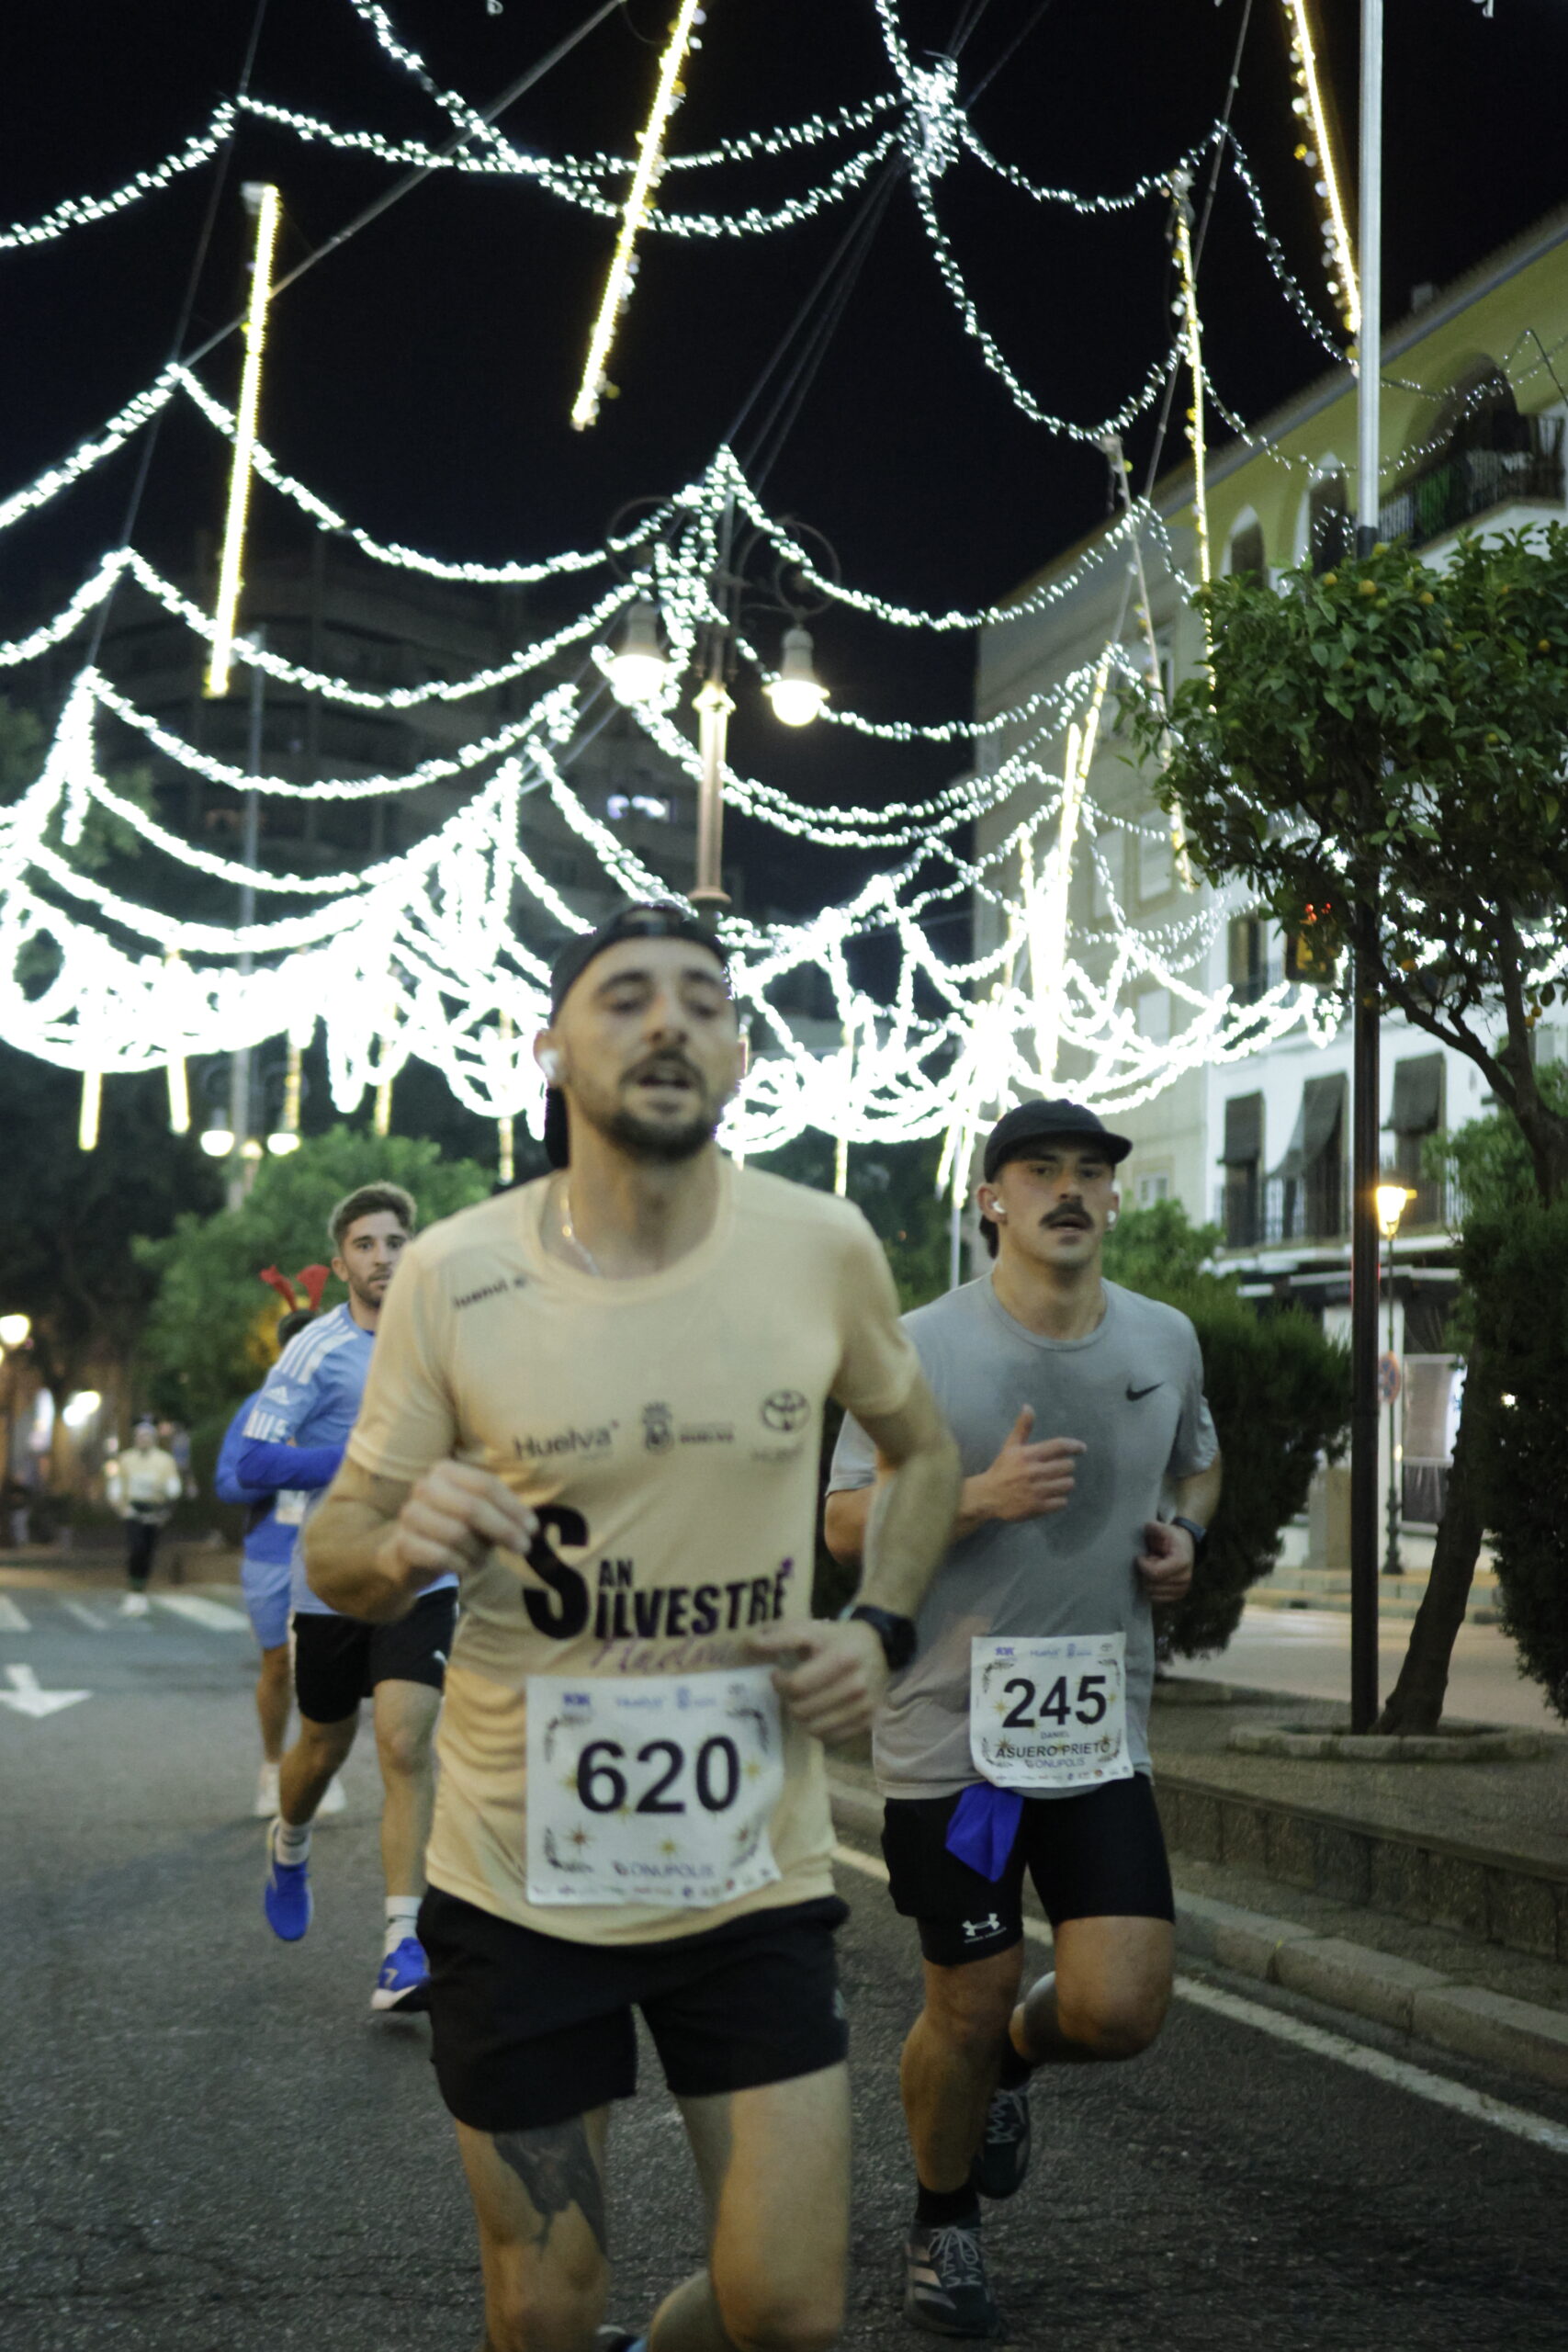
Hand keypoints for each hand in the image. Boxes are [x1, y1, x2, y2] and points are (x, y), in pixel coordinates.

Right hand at [381, 1460, 537, 1592]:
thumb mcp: (479, 1517)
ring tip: (482, 1560)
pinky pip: (442, 1556)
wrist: (408, 1556)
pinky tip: (465, 1568)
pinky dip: (461, 1565)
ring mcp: (410, 1514)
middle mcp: (425, 1486)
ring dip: (478, 1552)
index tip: (533, 1529)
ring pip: (457, 1534)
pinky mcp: (402, 1543)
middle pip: (472, 1507)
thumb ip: (502, 1514)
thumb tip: (530, 1527)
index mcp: (445, 1471)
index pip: (486, 1485)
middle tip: (524, 1548)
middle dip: (503, 1529)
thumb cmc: (453, 1529)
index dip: (513, 1507)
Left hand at [745, 1618, 887, 1746]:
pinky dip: (818, 1728)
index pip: (797, 1685)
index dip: (779, 1683)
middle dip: (788, 1700)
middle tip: (789, 1689)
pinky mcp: (868, 1722)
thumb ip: (781, 1635)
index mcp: (842, 1658)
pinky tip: (818, 1711)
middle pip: (802, 1710)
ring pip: (813, 1728)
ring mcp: (864, 1707)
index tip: (777, 1674)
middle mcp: (856, 1686)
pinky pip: (830, 1738)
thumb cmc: (838, 1638)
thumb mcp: (812, 1629)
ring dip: (801, 1716)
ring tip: (803, 1701)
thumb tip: (750, 1643)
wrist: (880, 1647)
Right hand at [974, 1408, 1084, 1523]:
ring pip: (1067, 1484)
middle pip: (1067, 1466)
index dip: (1074, 1446)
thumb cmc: (1002, 1469)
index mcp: (1028, 1455)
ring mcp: (1037, 1491)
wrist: (988, 1497)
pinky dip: (1059, 1499)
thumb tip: (1028, 1407)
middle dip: (1065, 1466)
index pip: (1059, 1446)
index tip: (1082, 1448)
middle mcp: (1034, 1472)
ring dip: (1064, 1482)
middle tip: (1057, 1469)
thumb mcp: (1010, 1447)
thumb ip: (1022, 1428)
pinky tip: (1050, 1495)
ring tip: (1055, 1482)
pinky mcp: (1038, 1507)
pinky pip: (1062, 1502)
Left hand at [1136, 1517, 1194, 1604]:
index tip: (1140, 1557)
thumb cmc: (1172, 1538)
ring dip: (1148, 1581)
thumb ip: (1156, 1527)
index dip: (1143, 1566)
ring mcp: (1182, 1589)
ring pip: (1152, 1593)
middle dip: (1144, 1573)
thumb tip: (1148, 1527)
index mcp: (1181, 1562)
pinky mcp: (1178, 1596)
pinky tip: (1155, 1578)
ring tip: (1152, 1569)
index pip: (1154, 1573)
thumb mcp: (1165, 1529)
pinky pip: (1156, 1599)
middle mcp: (1185, 1579)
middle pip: (1151, 1584)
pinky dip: (1152, 1589)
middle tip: (1148, 1562)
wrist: (1186, 1547)